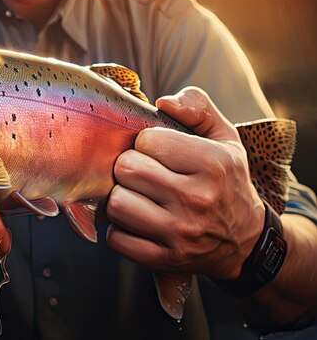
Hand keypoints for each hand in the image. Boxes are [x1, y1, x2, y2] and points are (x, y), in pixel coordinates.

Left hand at [105, 87, 264, 279]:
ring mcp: (181, 233)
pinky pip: (116, 238)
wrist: (244, 241)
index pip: (146, 140)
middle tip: (142, 174)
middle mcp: (197, 199)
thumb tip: (162, 102)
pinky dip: (120, 230)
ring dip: (121, 198)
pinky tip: (137, 223)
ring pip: (116, 204)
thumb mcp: (224, 138)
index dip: (145, 143)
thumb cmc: (226, 181)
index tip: (158, 153)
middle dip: (129, 168)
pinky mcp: (166, 259)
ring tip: (138, 197)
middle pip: (126, 169)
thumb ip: (197, 107)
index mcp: (213, 164)